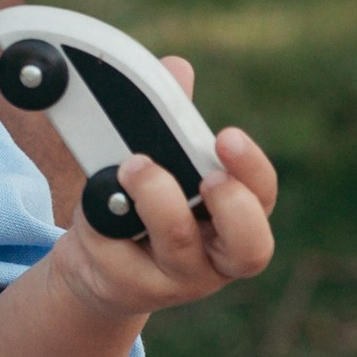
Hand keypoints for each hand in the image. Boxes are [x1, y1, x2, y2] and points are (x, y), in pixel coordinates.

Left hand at [57, 55, 277, 317]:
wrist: (99, 269)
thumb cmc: (144, 207)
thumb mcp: (161, 163)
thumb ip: (170, 119)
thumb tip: (175, 68)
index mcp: (233, 218)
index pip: (263, 197)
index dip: (252, 170)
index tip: (226, 137)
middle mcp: (216, 256)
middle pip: (250, 248)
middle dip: (231, 207)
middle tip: (206, 177)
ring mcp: (176, 280)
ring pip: (179, 246)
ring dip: (156, 199)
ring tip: (130, 166)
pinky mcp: (131, 288)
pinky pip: (117, 250)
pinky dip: (100, 220)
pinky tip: (93, 206)